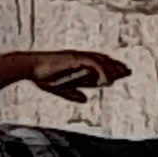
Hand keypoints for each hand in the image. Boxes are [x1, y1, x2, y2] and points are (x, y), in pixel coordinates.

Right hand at [2, 50, 132, 100]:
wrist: (29, 68)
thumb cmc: (41, 76)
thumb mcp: (59, 88)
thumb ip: (72, 94)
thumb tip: (85, 100)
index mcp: (75, 64)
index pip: (96, 67)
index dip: (109, 71)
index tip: (119, 75)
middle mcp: (78, 58)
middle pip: (102, 61)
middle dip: (115, 66)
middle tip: (128, 71)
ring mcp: (77, 56)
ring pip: (100, 60)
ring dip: (112, 67)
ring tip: (123, 74)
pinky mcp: (75, 57)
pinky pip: (93, 63)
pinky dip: (102, 71)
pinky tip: (107, 81)